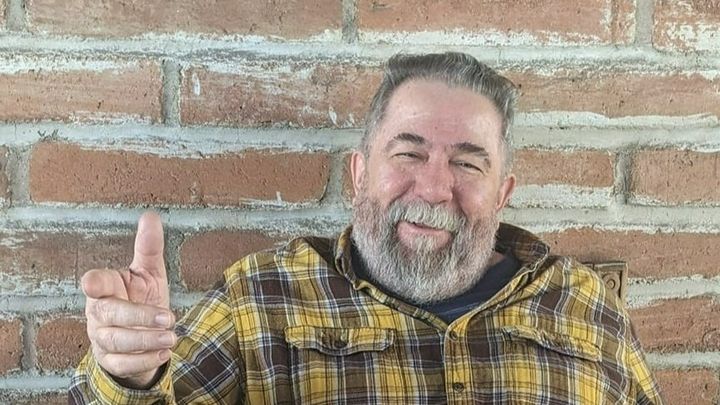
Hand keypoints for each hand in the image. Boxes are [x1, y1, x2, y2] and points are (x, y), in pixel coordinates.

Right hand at [82, 212, 175, 388]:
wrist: (140, 336)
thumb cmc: (140, 298)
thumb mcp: (149, 272)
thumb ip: (149, 247)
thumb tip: (150, 216)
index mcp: (107, 288)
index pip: (95, 283)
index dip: (94, 283)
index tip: (92, 283)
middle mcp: (99, 313)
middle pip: (110, 314)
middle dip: (138, 317)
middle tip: (169, 318)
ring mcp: (102, 338)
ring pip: (117, 341)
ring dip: (145, 340)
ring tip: (172, 337)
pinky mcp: (111, 360)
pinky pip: (123, 364)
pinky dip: (144, 360)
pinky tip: (164, 353)